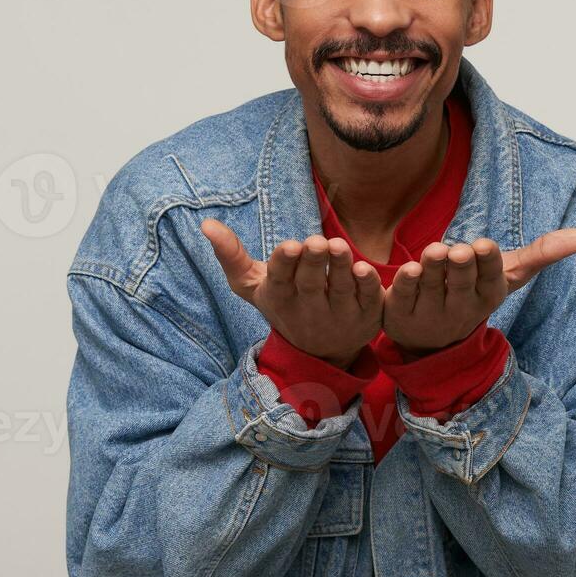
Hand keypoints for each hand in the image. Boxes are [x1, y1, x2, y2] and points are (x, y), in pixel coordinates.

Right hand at [201, 218, 382, 368]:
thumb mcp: (255, 286)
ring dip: (340, 267)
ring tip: (337, 246)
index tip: (290, 246)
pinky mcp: (367, 316)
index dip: (285, 263)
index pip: (280, 280)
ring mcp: (340, 315)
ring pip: (341, 290)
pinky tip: (363, 268)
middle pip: (310, 284)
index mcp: (280, 297)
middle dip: (312, 262)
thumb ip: (232, 256)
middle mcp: (309, 309)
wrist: (322, 352)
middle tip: (315, 241)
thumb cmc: (285, 304)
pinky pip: (369, 300)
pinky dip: (367, 285)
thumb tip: (206, 224)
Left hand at [382, 229, 575, 357]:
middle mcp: (460, 306)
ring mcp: (429, 312)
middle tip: (461, 250)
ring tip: (434, 251)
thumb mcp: (507, 276)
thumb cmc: (474, 292)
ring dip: (433, 269)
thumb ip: (541, 254)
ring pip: (432, 288)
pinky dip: (403, 283)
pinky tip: (406, 270)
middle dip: (462, 267)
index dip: (488, 263)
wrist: (430, 338)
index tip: (485, 246)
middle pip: (461, 284)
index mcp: (487, 294)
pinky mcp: (400, 314)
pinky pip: (401, 297)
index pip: (490, 279)